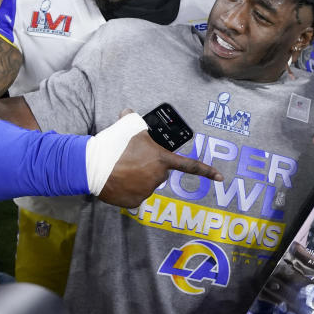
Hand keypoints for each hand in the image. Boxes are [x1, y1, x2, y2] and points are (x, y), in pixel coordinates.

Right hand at [97, 109, 222, 207]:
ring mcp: (148, 191)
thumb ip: (132, 118)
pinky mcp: (135, 202)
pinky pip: (135, 195)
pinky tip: (118, 181)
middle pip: (158, 172)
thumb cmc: (113, 144)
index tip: (220, 178)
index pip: (190, 166)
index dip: (207, 172)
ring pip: (146, 184)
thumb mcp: (126, 126)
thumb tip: (128, 112)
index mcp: (162, 159)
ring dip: (137, 178)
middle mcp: (158, 176)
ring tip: (121, 170)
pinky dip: (128, 190)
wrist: (93, 166)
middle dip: (148, 167)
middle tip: (131, 161)